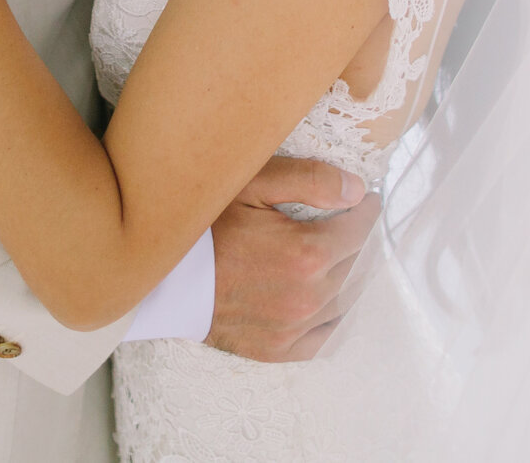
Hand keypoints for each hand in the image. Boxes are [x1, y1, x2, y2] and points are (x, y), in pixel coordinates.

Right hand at [204, 157, 379, 362]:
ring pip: (343, 300)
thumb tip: (357, 188)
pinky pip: (323, 337)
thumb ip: (310, 180)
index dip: (365, 210)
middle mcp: (308, 295)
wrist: (163, 278)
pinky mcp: (277, 348)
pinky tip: (330, 300)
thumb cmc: (204, 224)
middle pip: (355, 265)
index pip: (359, 230)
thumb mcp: (252, 184)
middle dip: (358, 241)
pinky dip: (332, 317)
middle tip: (354, 223)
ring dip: (348, 275)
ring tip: (343, 255)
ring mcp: (294, 327)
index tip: (366, 199)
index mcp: (307, 253)